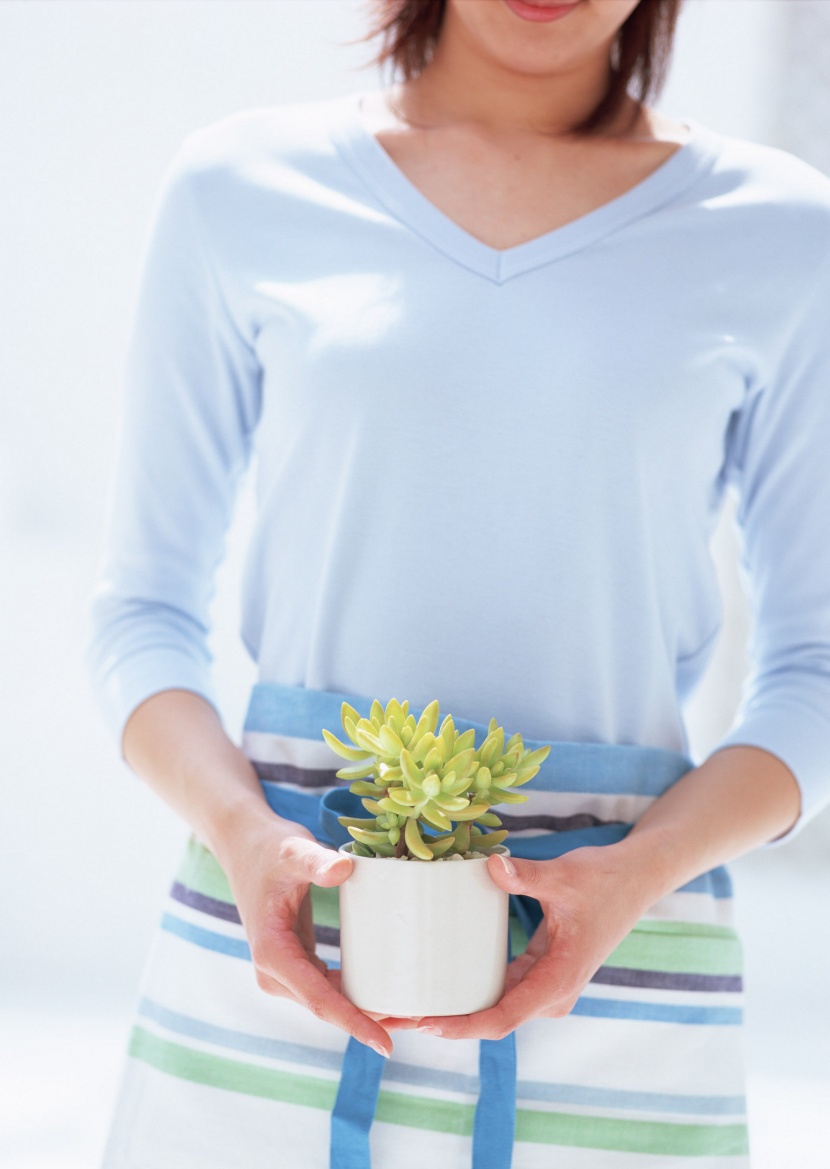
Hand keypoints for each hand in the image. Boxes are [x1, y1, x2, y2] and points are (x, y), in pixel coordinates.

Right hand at [221, 815, 405, 1055]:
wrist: (245, 846)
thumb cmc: (269, 847)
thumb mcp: (293, 851)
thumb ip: (316, 861)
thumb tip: (344, 868)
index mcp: (272, 953)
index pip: (319, 1000)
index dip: (354, 1023)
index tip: (387, 1044)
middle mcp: (274, 973)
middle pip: (328, 1009)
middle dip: (371, 1021)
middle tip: (421, 1021)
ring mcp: (283, 972)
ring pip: (330, 1003)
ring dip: (367, 1011)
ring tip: (414, 1012)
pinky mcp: (295, 964)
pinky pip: (329, 988)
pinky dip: (355, 995)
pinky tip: (388, 993)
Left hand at [415, 845, 656, 1040]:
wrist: (634, 879)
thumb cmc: (603, 879)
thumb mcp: (564, 876)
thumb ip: (529, 875)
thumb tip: (493, 864)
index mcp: (557, 981)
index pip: (502, 1016)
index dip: (461, 1025)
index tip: (424, 1022)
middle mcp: (549, 993)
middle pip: (489, 1017)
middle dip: (442, 1021)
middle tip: (390, 1016)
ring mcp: (544, 984)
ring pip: (492, 1006)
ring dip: (451, 1008)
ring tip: (400, 1005)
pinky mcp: (539, 971)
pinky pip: (498, 988)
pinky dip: (467, 989)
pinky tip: (434, 982)